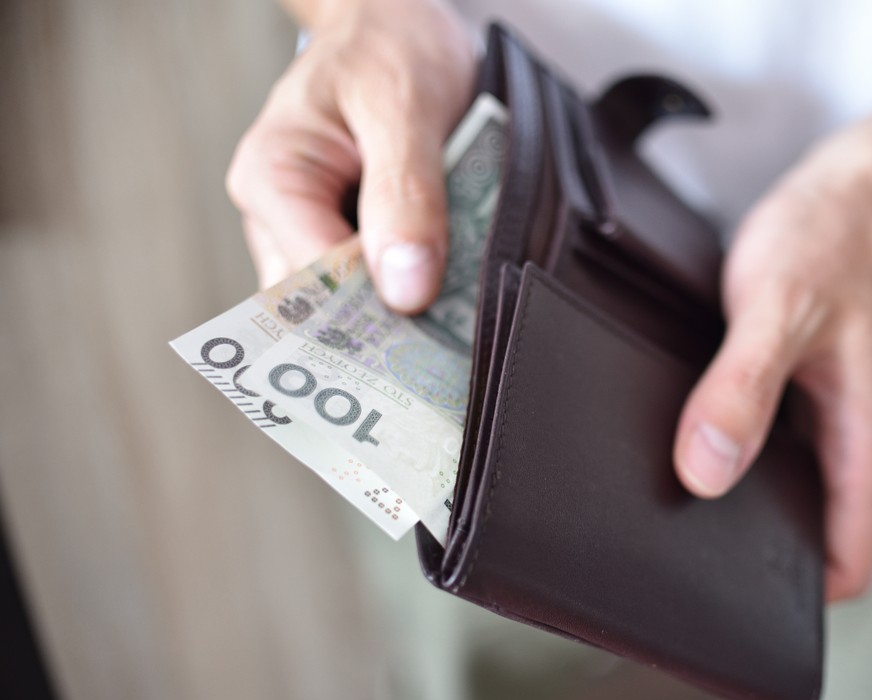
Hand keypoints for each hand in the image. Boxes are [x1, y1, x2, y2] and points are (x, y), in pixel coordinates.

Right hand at [226, 0, 473, 311]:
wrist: (400, 21)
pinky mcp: (355, 237)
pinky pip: (382, 283)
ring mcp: (317, 230)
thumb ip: (405, 195)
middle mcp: (283, 215)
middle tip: (448, 353)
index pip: (312, 281)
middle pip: (326, 306)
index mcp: (273, 178)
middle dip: (385, 331)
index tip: (427, 341)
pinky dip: (420, 292)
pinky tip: (455, 298)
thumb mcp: (403, 107)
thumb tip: (405, 289)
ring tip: (457, 325)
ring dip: (407, 315)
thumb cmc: (389, 46)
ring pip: (354, 305)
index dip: (368, 318)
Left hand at [672, 131, 871, 601]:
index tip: (726, 600)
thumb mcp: (779, 310)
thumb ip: (744, 388)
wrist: (850, 191)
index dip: (795, 598)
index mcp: (866, 444)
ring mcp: (822, 427)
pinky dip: (725, 460)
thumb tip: (708, 473)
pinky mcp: (792, 402)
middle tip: (673, 558)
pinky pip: (761, 455)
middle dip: (751, 562)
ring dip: (734, 508)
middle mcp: (848, 446)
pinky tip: (679, 446)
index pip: (847, 564)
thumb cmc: (828, 241)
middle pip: (808, 543)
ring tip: (663, 506)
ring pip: (781, 499)